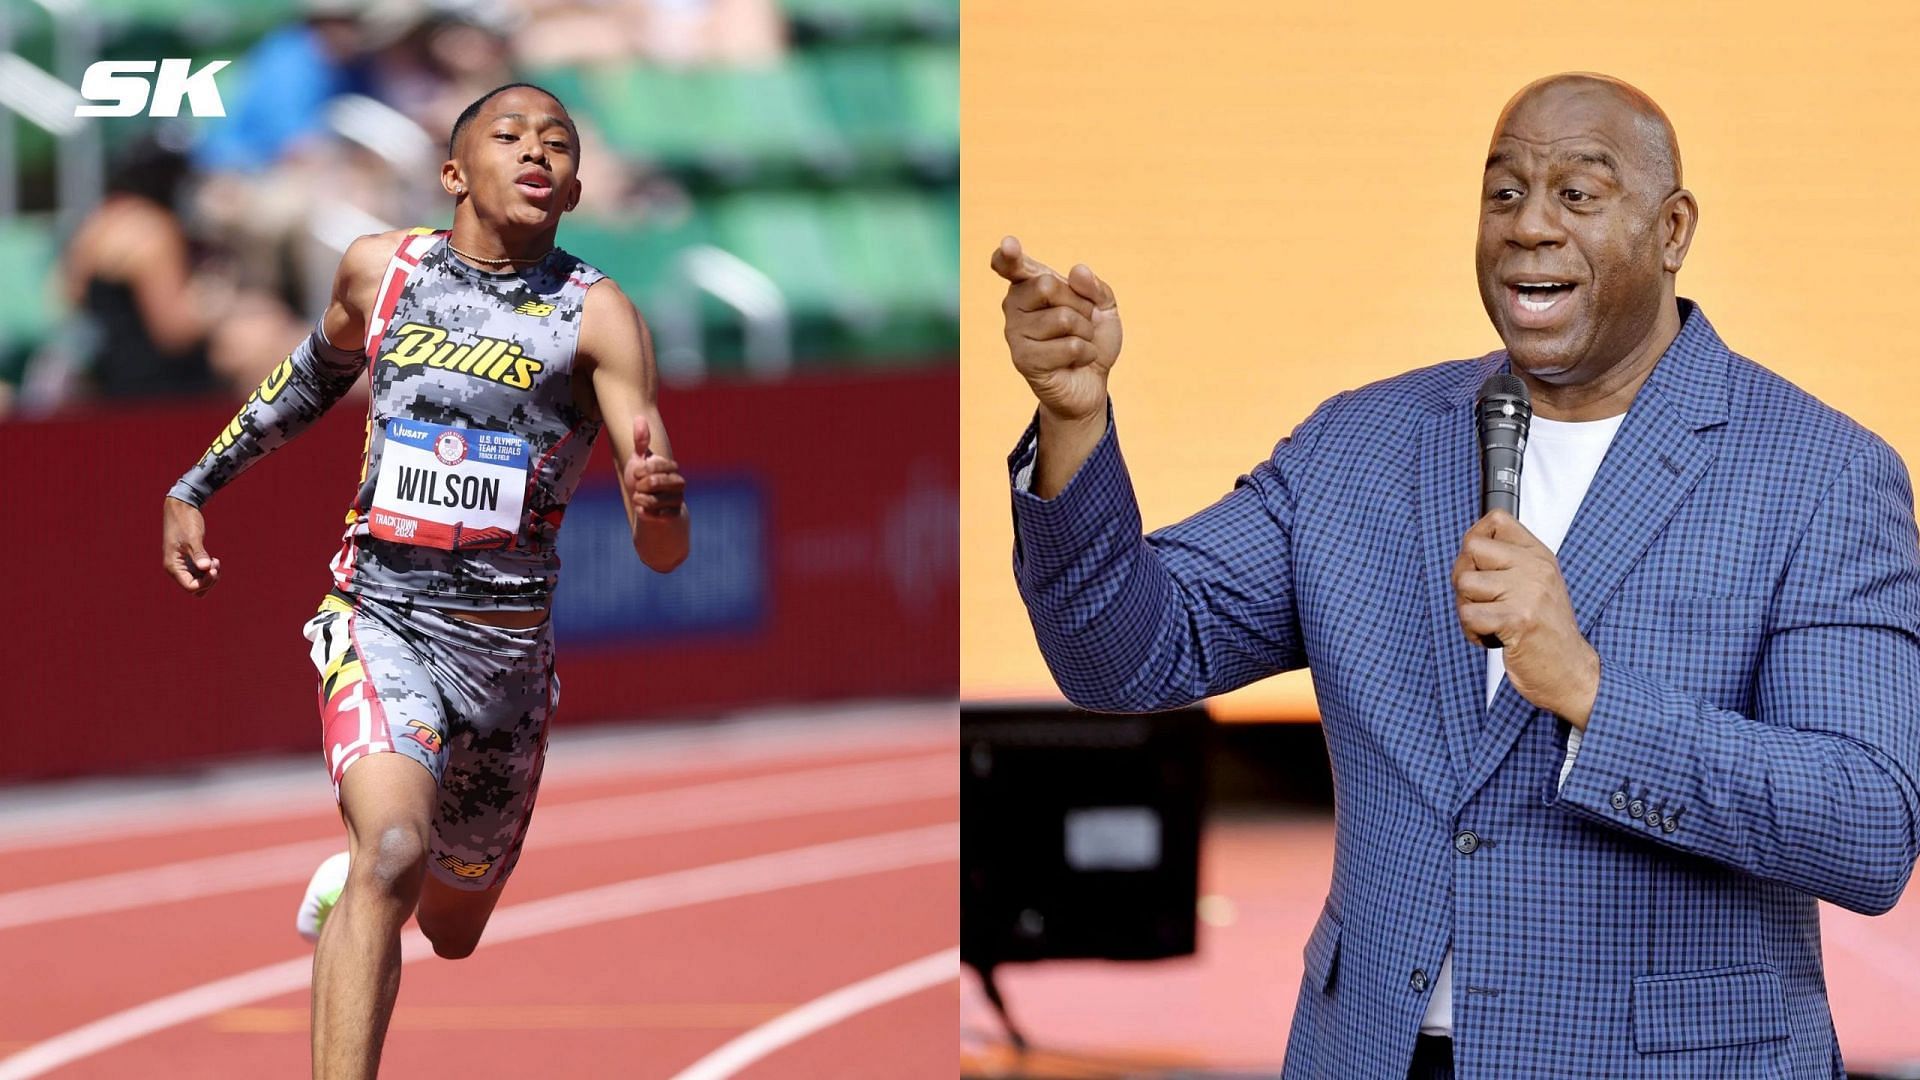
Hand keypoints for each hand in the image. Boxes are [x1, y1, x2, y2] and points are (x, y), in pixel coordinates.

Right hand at [162, 497, 221, 595]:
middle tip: (215, 564)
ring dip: (209, 576)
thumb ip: (199, 553)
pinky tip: (214, 560)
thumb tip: (205, 568)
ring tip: (215, 561)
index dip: (205, 582)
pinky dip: (208, 570)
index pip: (190, 587)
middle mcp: (176, 569)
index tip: (214, 568)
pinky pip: (200, 574)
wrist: (182, 508)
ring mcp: (182, 565)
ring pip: (198, 582)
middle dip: (208, 580)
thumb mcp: (193, 537)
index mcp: (173, 566)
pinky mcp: (189, 560)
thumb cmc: (184, 521)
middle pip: (195, 588)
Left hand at [622, 415, 683, 519]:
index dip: (640, 469)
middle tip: (637, 487)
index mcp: (671, 467)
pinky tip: (642, 510)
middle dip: (640, 485)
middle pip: (654, 482)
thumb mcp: (639, 460)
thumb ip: (641, 441)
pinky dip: (646, 513)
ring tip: (638, 498)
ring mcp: (678, 499)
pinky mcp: (674, 514)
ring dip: (640, 499)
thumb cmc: (643, 480)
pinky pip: (659, 515)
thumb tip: (640, 417)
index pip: (656, 465)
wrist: (649, 507)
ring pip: (655, 500)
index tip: (635, 472)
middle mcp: (678, 482)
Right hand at [991, 236, 1120, 425]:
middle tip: (1081, 322)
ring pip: (1063, 318)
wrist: (1091, 381)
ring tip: (1078, 343)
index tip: (1009, 245)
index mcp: (1029, 285)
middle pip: (1048, 286)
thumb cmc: (1091, 338)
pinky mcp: (1022, 359)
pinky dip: (1085, 353)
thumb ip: (1094, 286)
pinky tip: (1076, 361)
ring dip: (1085, 333)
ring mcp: (1014, 333)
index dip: (1008, 256)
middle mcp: (1014, 305)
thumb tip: (1077, 271)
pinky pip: (1068, 346)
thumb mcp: (1103, 307)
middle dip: (1080, 305)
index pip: (1010, 265)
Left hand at [1452, 511, 1600, 726]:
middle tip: (1481, 600)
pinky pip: (1468, 615)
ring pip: (1464, 582)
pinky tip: (1492, 637)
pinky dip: (1472, 632)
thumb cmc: (1547, 633)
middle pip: (1471, 548)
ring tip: (1490, 621)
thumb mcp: (1537, 586)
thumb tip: (1469, 546)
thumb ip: (1509, 563)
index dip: (1475, 537)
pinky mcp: (1516, 619)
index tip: (1478, 563)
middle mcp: (1535, 568)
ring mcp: (1527, 592)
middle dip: (1464, 576)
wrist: (1571, 672)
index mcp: (1539, 556)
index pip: (1497, 519)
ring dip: (1467, 608)